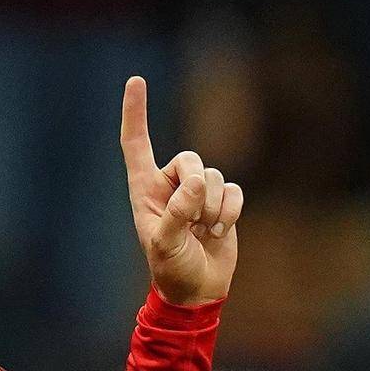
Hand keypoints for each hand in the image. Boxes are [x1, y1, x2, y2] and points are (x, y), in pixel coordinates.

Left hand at [119, 76, 243, 305]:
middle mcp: (169, 184)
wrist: (197, 290)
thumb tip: (195, 184)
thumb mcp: (165, 245)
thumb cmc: (171, 269)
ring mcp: (197, 192)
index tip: (136, 80)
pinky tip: (218, 232)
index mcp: (144, 189)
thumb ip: (177, 214)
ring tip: (203, 233)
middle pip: (190, 159)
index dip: (136, 112)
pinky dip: (230, 211)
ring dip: (213, 208)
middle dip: (198, 188)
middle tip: (194, 221)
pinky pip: (234, 190)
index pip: (136, 143)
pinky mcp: (221, 202)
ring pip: (214, 176)